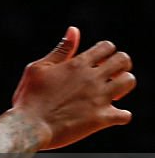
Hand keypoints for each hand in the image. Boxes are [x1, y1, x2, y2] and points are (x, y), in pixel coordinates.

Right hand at [11, 27, 134, 149]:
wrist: (29, 127)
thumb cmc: (29, 97)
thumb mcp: (40, 68)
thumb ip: (61, 50)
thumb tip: (74, 30)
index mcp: (77, 64)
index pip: (107, 47)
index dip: (106, 52)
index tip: (99, 61)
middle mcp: (91, 78)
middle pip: (123, 60)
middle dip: (120, 65)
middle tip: (111, 75)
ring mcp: (98, 98)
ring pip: (129, 81)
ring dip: (124, 85)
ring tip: (113, 93)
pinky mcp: (101, 119)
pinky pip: (125, 115)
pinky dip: (120, 115)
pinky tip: (110, 115)